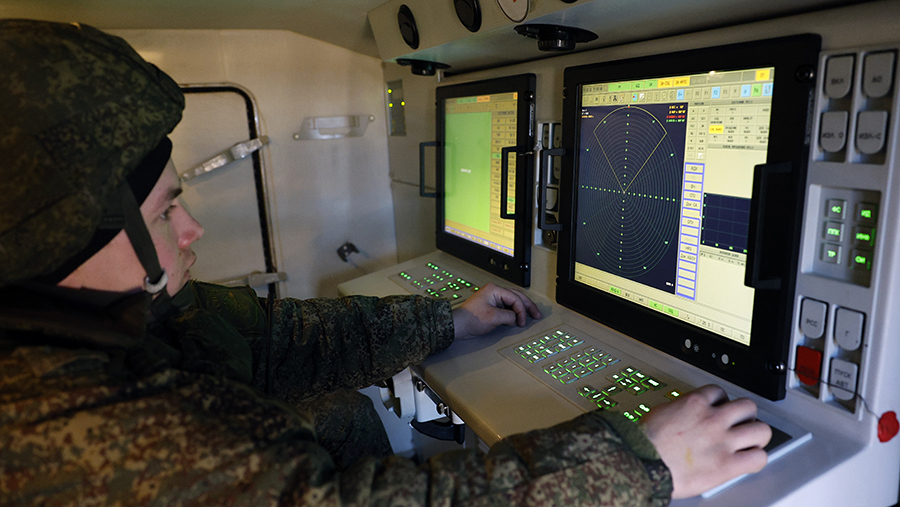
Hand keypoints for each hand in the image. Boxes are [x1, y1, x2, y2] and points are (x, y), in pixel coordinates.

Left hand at [452, 283, 541, 339]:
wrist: (458, 325)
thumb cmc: (470, 319)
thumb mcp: (493, 317)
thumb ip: (509, 316)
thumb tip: (516, 318)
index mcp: (494, 290)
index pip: (515, 298)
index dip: (521, 311)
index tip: (522, 322)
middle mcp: (494, 291)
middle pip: (517, 297)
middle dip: (527, 306)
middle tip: (536, 314)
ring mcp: (493, 298)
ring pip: (513, 301)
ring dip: (522, 309)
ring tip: (531, 315)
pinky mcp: (491, 306)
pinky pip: (507, 307)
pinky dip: (514, 312)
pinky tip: (518, 318)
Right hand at [639, 384, 771, 498]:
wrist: (642, 462)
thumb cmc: (645, 442)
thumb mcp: (661, 413)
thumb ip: (679, 411)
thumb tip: (682, 415)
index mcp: (695, 403)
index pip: (720, 392)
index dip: (722, 402)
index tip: (720, 409)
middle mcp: (713, 419)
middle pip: (747, 407)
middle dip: (745, 416)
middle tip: (740, 425)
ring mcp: (723, 441)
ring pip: (761, 430)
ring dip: (757, 436)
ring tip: (750, 442)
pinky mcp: (727, 464)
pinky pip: (758, 458)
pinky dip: (756, 459)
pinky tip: (748, 461)